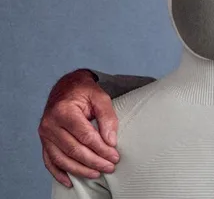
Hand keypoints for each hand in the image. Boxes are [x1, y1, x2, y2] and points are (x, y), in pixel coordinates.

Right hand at [38, 69, 119, 186]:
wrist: (66, 87)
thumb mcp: (101, 97)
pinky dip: (59, 173)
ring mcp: (45, 134)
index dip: (101, 148)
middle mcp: (50, 124)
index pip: (85, 136)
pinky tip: (70, 181)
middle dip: (94, 161)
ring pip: (62, 158)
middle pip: (74, 149)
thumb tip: (111, 141)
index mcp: (64, 111)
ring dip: (80, 170)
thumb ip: (108, 117)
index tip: (114, 156)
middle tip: (110, 167)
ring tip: (97, 174)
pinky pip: (49, 161)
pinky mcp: (44, 141)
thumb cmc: (85, 92)